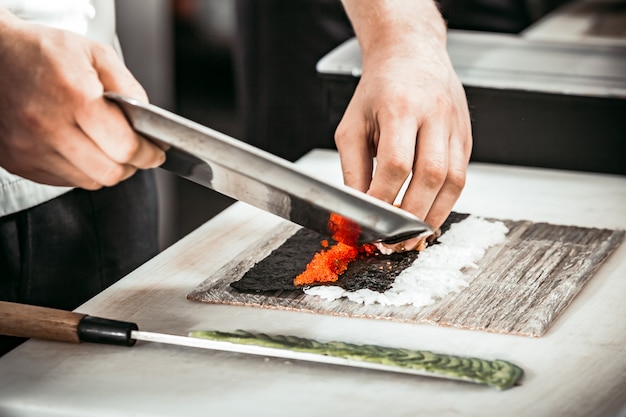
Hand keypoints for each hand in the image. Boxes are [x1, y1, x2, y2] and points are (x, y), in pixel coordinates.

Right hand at [0, 10, 164, 189]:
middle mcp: (49, 127)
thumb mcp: (96, 53)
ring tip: (108, 148)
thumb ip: (128, 86)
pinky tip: (81, 149)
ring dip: (107, 169)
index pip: (125, 148)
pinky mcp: (18, 161)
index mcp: (75, 97)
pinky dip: (81, 171)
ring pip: (90, 181)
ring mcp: (31, 148)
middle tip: (138, 153)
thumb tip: (148, 119)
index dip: (148, 153)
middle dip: (132, 165)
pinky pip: (65, 181)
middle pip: (111, 172)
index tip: (156, 152)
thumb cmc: (43, 52)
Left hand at [337, 0, 471, 250]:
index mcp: (400, 108)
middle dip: (412, 216)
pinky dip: (445, 204)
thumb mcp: (352, 126)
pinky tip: (428, 217)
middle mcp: (434, 115)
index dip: (384, 200)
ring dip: (434, 216)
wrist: (411, 56)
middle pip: (431, 176)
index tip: (371, 223)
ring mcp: (455, 126)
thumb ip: (354, 170)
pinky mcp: (465, 138)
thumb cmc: (378, 90)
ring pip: (454, 181)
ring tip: (413, 239)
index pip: (396, 164)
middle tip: (395, 242)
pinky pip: (461, 178)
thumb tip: (358, 210)